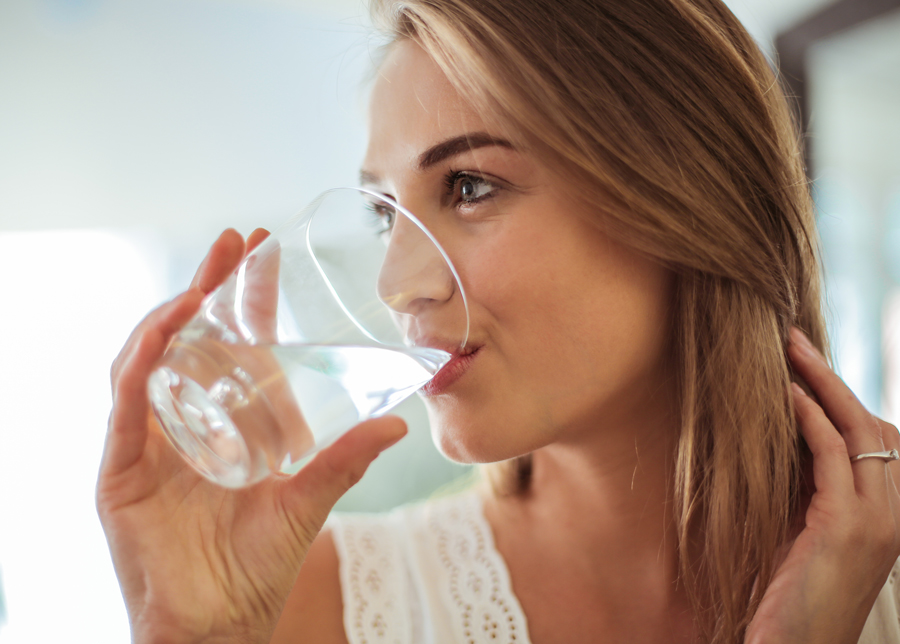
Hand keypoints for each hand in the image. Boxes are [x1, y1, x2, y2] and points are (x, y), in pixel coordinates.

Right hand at [97, 229, 406, 643]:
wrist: (220, 621)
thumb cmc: (257, 565)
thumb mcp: (308, 499)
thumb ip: (346, 460)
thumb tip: (396, 424)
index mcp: (224, 419)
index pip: (228, 342)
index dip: (240, 294)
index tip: (260, 249)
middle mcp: (182, 420)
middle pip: (186, 336)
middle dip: (205, 284)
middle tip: (233, 242)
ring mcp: (149, 441)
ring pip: (148, 358)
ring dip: (171, 312)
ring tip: (202, 281)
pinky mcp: (121, 467)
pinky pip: (126, 403)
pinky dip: (141, 362)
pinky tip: (166, 331)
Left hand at [745, 327, 899, 643]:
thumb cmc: (790, 595)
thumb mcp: (806, 531)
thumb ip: (809, 489)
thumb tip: (786, 439)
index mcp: (886, 514)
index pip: (878, 439)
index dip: (844, 398)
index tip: (806, 365)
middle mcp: (892, 514)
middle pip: (873, 425)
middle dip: (833, 378)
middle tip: (794, 339)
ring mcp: (876, 521)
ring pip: (858, 431)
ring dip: (822, 383)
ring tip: (788, 349)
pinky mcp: (846, 528)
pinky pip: (833, 457)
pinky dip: (810, 418)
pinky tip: (785, 394)